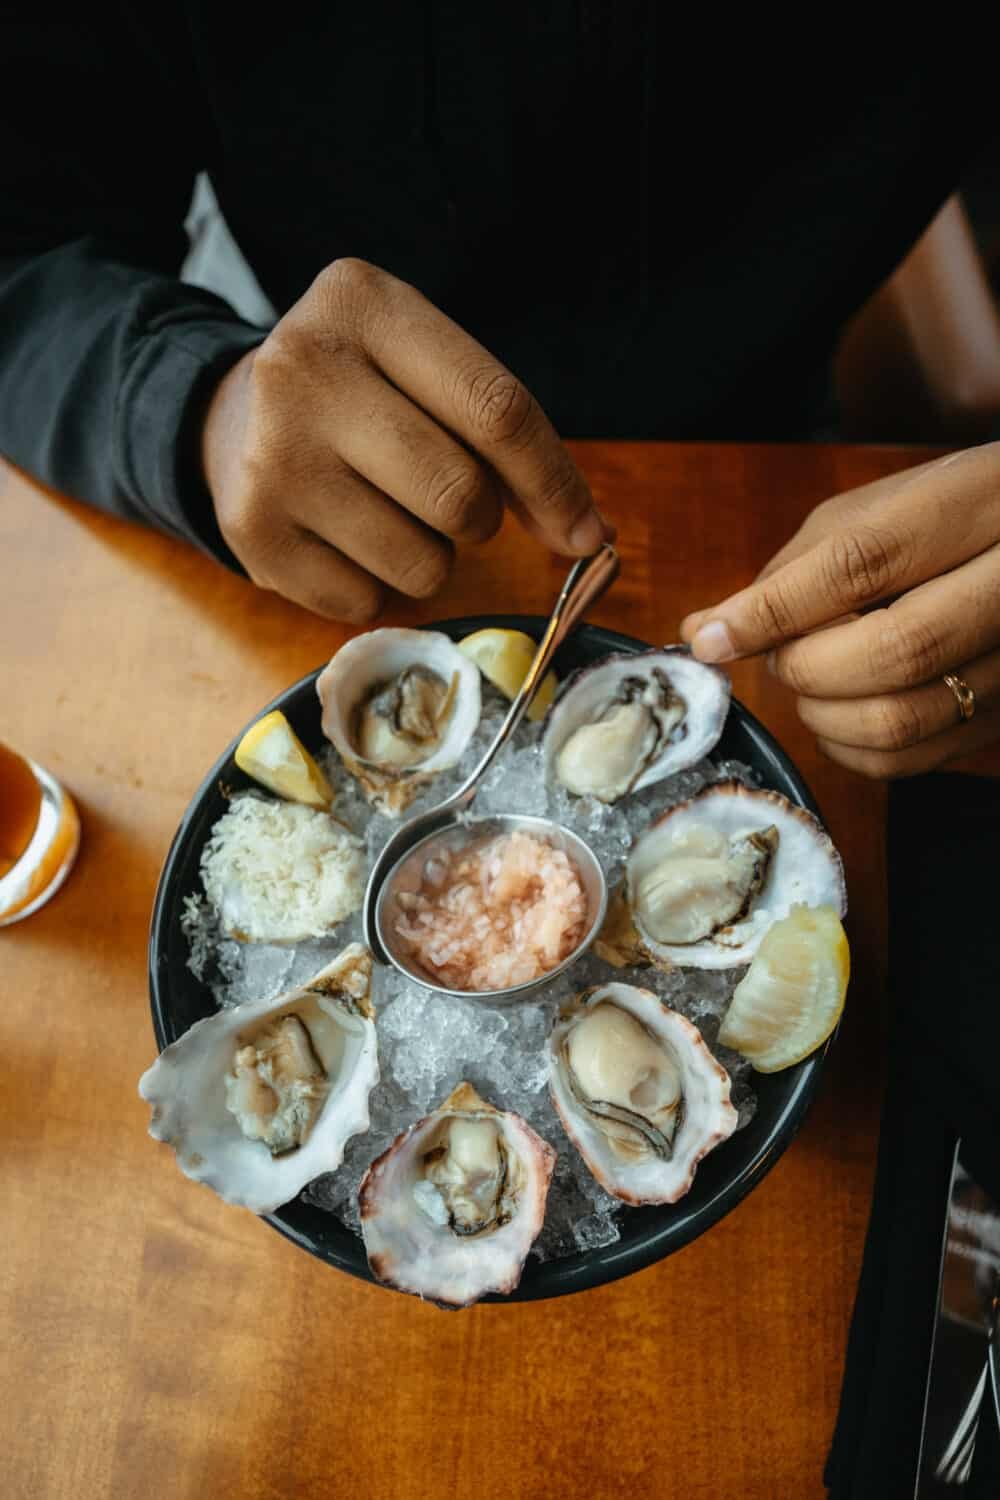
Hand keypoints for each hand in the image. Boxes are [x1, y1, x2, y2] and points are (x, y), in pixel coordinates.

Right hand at [202, 258, 610, 620]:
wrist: (230, 419)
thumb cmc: (364, 395)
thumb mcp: (424, 369)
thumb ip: (504, 434)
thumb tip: (589, 537)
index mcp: (363, 303)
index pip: (496, 409)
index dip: (554, 483)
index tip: (588, 533)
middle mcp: (304, 370)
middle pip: (461, 495)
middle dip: (481, 518)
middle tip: (450, 500)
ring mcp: (270, 454)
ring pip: (421, 562)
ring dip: (430, 556)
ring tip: (386, 512)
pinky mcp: (251, 530)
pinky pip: (366, 600)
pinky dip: (376, 585)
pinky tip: (342, 538)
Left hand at [679, 444, 999, 777]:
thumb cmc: (946, 516)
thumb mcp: (874, 512)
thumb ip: (793, 570)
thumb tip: (706, 632)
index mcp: (977, 503)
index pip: (861, 563)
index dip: (773, 610)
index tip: (710, 638)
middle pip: (892, 651)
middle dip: (803, 665)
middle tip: (777, 655)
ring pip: (900, 718)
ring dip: (822, 713)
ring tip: (810, 679)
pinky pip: (912, 759)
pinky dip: (850, 749)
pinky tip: (839, 713)